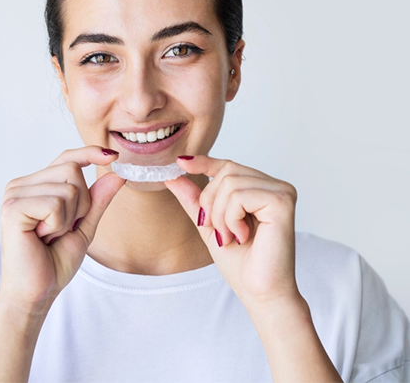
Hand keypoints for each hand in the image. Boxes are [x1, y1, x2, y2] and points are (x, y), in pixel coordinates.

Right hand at [0, 146, 124, 311]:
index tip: (113, 156)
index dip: (90, 153)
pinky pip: (56, 203)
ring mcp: (15, 194)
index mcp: (36, 185)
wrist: (36, 292)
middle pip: (72, 169)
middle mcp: (22, 184)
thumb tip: (117, 174)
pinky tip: (42, 237)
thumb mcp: (84, 226)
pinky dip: (58, 224)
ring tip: (50, 235)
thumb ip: (97, 200)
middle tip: (62, 229)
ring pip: (68, 187)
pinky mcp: (13, 207)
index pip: (67, 158)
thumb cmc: (54, 261)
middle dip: (81, 203)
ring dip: (69, 218)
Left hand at [165, 155, 298, 308]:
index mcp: (261, 190)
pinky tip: (243, 236)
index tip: (180, 162)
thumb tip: (173, 176)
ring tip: (232, 237)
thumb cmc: (242, 264)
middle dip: (211, 202)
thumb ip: (195, 200)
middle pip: (227, 171)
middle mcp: (275, 186)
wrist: (261, 294)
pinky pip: (240, 195)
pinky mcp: (282, 201)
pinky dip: (232, 218)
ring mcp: (282, 191)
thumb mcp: (210, 226)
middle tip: (219, 231)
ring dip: (221, 215)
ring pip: (230, 182)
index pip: (229, 166)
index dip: (204, 163)